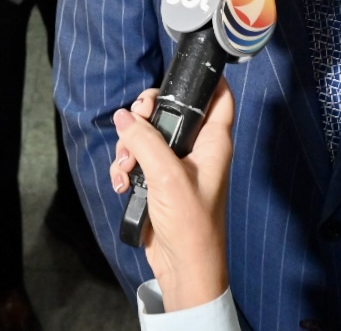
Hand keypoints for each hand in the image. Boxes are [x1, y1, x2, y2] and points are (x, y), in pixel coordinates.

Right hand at [109, 81, 233, 311]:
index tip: (180, 71)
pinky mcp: (159, 182)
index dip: (205, 79)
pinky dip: (126, 168)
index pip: (219, 96)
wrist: (184, 268)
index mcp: (214, 142)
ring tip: (126, 168)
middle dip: (144, 117)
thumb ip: (145, 141)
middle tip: (132, 125)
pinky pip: (137, 160)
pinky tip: (122, 182)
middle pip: (170, 111)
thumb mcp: (167, 176)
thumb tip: (124, 118)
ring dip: (128, 147)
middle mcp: (197, 149)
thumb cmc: (191, 224)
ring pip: (147, 135)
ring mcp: (177, 165)